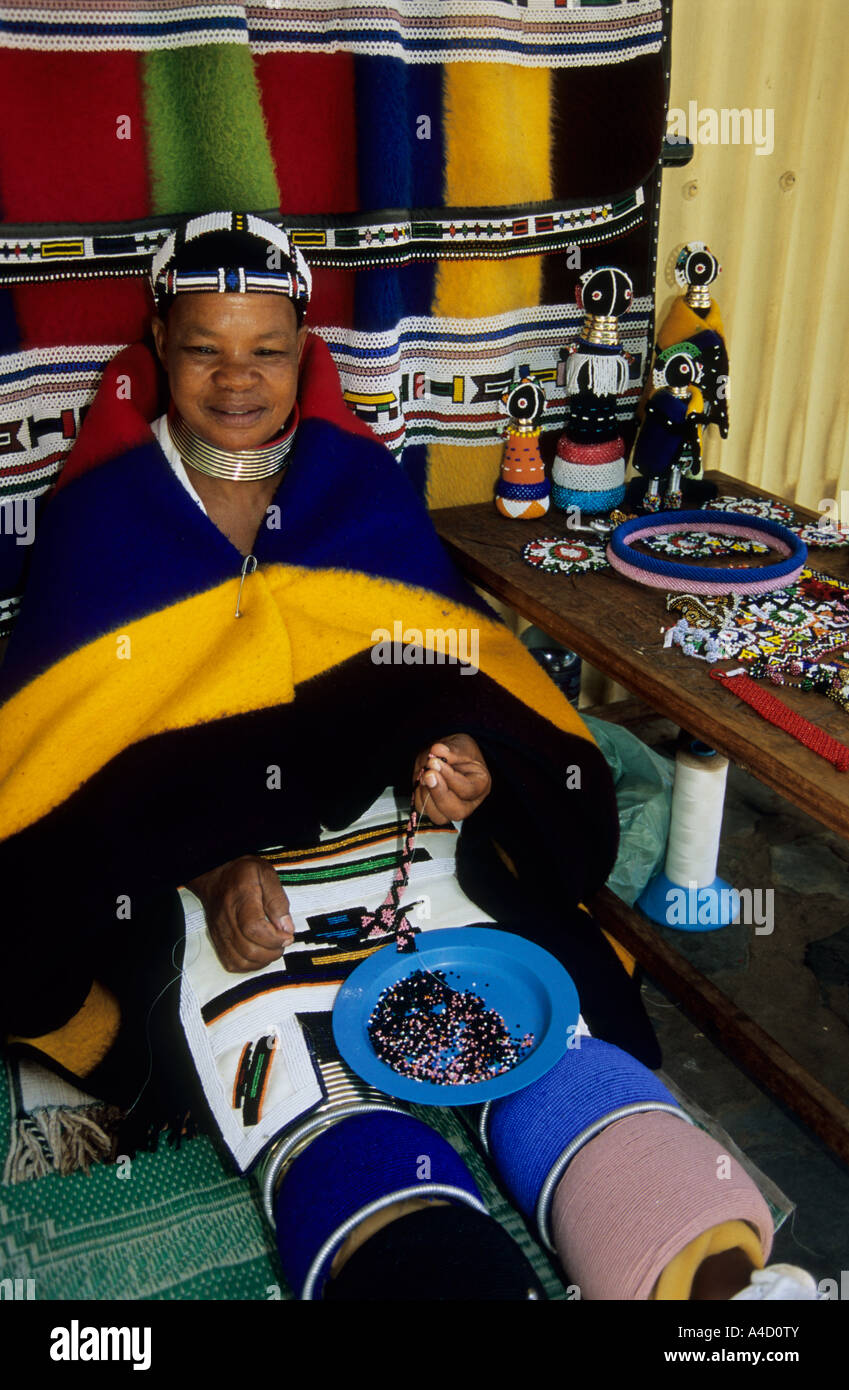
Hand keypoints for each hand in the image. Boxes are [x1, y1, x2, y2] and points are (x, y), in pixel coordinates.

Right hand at [186, 855, 293, 972]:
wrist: (214, 874)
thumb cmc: (242, 873)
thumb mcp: (266, 875)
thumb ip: (278, 901)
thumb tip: (287, 928)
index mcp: (241, 898)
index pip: (254, 928)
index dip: (274, 938)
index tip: (287, 936)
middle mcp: (227, 918)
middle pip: (248, 949)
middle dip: (272, 951)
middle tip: (283, 942)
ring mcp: (220, 932)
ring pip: (240, 961)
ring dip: (262, 960)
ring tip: (273, 948)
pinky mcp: (217, 940)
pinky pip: (232, 963)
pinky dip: (249, 965)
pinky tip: (260, 954)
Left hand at [413, 734, 491, 825]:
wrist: (447, 755)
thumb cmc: (460, 752)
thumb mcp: (461, 744)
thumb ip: (452, 749)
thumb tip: (438, 751)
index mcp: (481, 785)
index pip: (467, 790)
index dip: (450, 777)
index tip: (435, 762)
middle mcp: (468, 802)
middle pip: (456, 811)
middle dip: (438, 793)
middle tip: (428, 774)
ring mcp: (451, 809)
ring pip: (439, 815)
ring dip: (426, 794)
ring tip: (424, 773)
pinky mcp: (435, 810)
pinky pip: (423, 811)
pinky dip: (418, 795)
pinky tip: (421, 781)